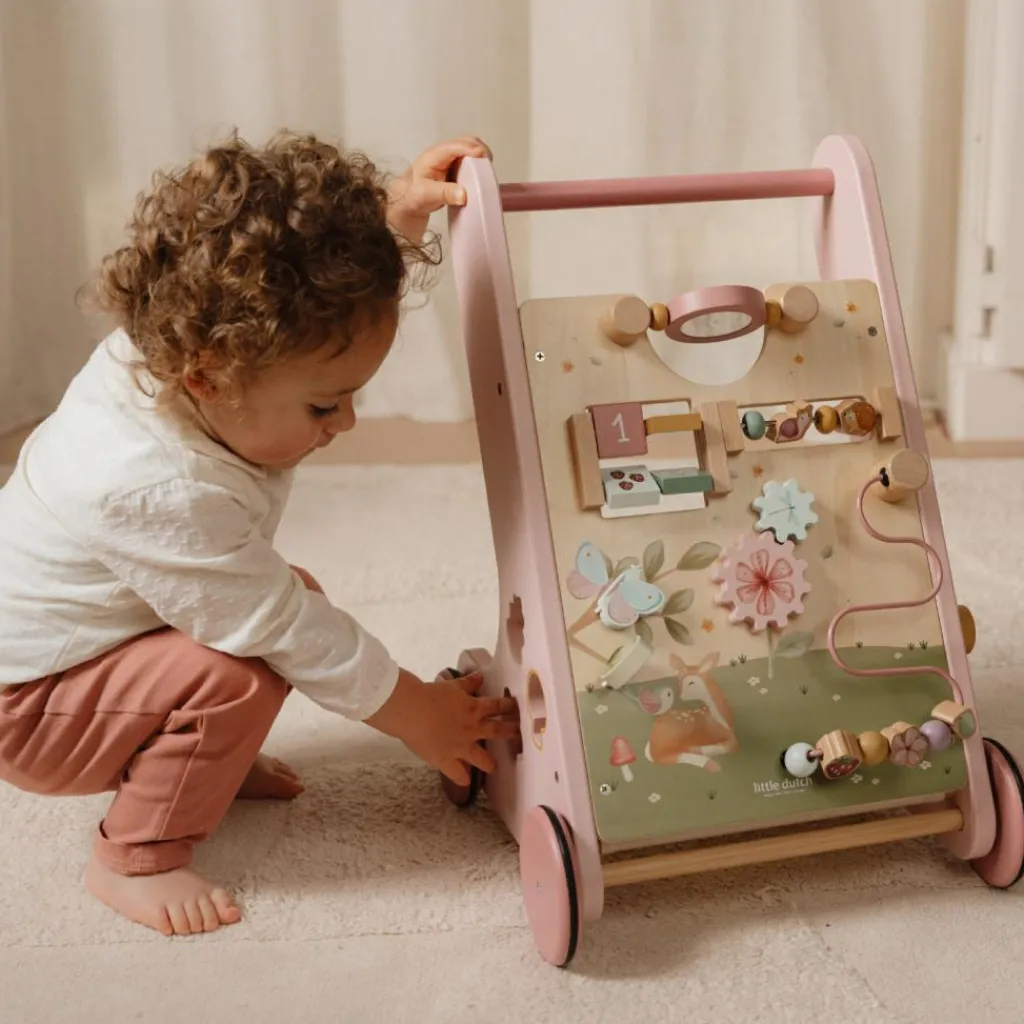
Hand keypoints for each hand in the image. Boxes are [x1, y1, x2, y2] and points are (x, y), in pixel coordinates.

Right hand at [364, 668, 518, 784]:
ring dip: (489, 763)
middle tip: (517, 735)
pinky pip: (457, 774)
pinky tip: (466, 782)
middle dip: (509, 732)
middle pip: (496, 731)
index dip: (509, 707)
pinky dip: (462, 778)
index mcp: (474, 709)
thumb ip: (468, 683)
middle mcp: (472, 729)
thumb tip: (480, 676)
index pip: (497, 706)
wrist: (412, 710)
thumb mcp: (452, 685)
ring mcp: (461, 747)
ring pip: (481, 758)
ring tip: (494, 767)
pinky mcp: (446, 760)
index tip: (518, 709)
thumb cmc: (431, 695)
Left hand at [386, 136, 491, 242]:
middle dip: (480, 150)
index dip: (469, 149)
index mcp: (434, 155)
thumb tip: (463, 194)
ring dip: (481, 157)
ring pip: (471, 150)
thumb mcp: (426, 196)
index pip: (454, 146)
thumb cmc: (413, 196)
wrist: (408, 202)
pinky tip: (481, 176)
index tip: (482, 156)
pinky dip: (479, 165)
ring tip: (487, 171)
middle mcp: (444, 153)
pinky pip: (471, 161)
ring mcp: (450, 159)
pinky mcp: (455, 168)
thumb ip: (445, 194)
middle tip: (488, 165)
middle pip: (466, 142)